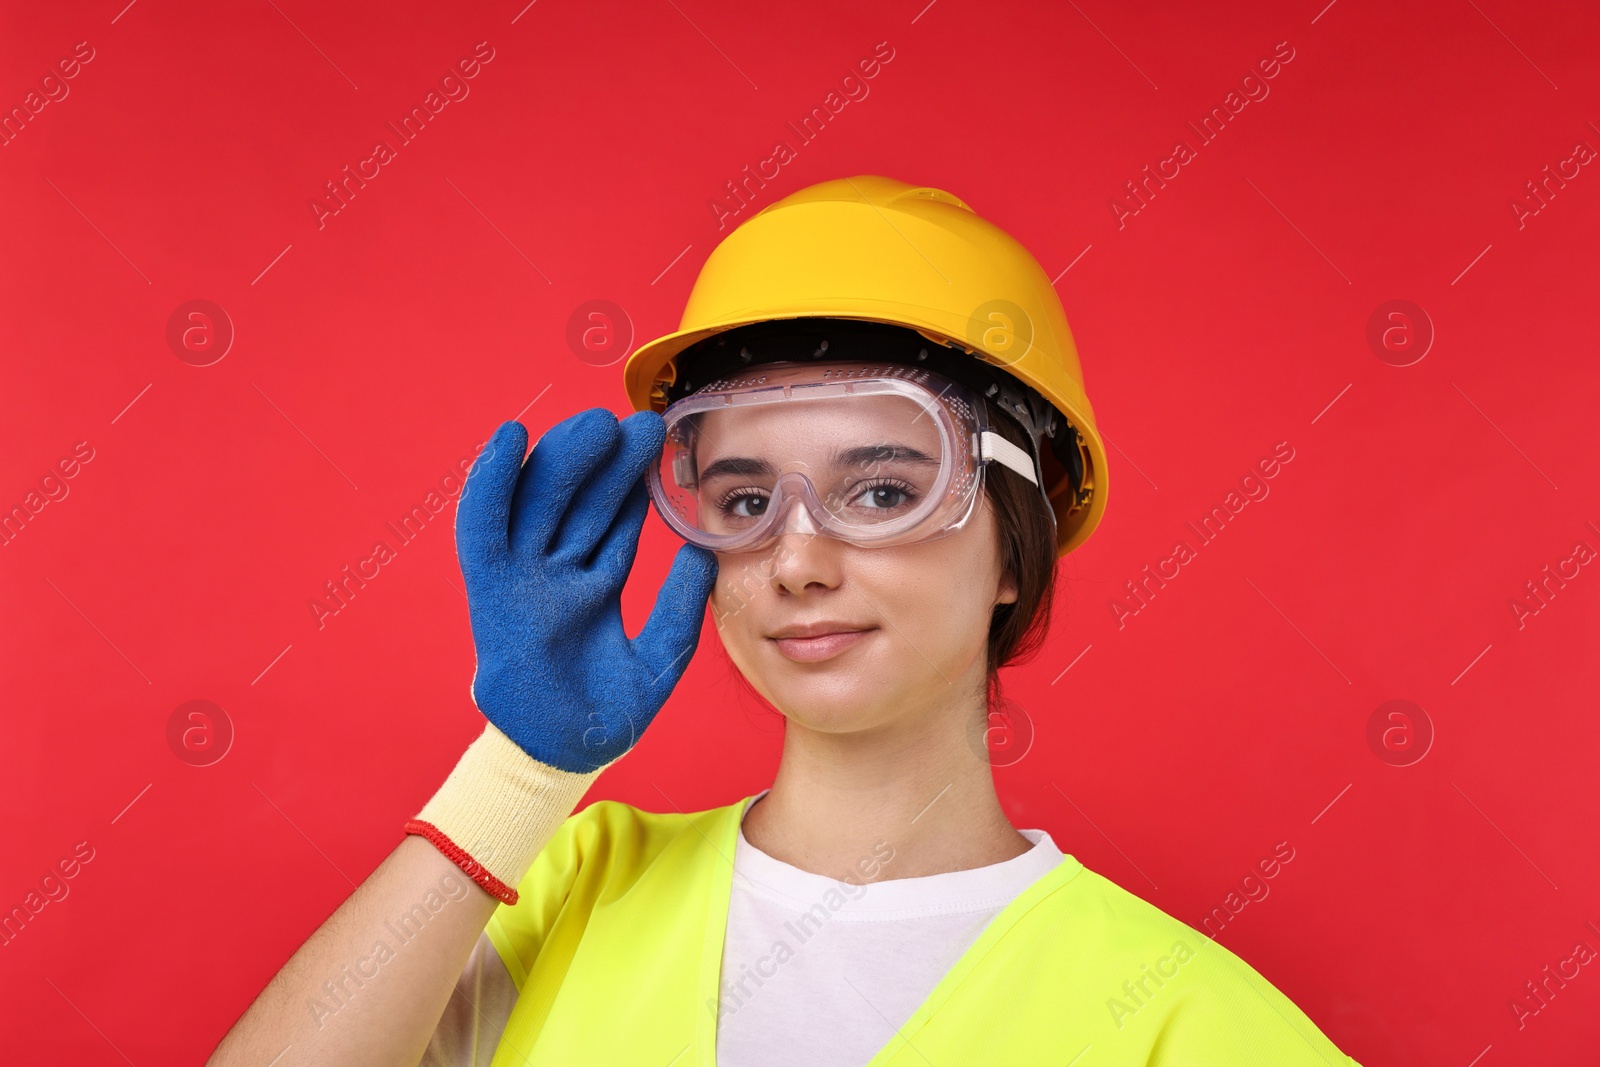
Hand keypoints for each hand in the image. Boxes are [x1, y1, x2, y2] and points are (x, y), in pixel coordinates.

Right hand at [455, 408, 717, 771]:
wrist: (563, 755)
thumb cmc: (607, 714)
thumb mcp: (659, 656)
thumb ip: (679, 606)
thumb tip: (702, 553)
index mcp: (593, 586)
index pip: (615, 522)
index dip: (635, 483)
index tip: (661, 446)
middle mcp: (555, 574)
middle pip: (580, 501)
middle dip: (608, 461)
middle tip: (641, 423)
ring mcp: (522, 578)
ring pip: (540, 502)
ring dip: (564, 458)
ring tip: (597, 423)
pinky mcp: (490, 589)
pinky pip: (483, 526)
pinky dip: (490, 480)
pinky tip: (510, 438)